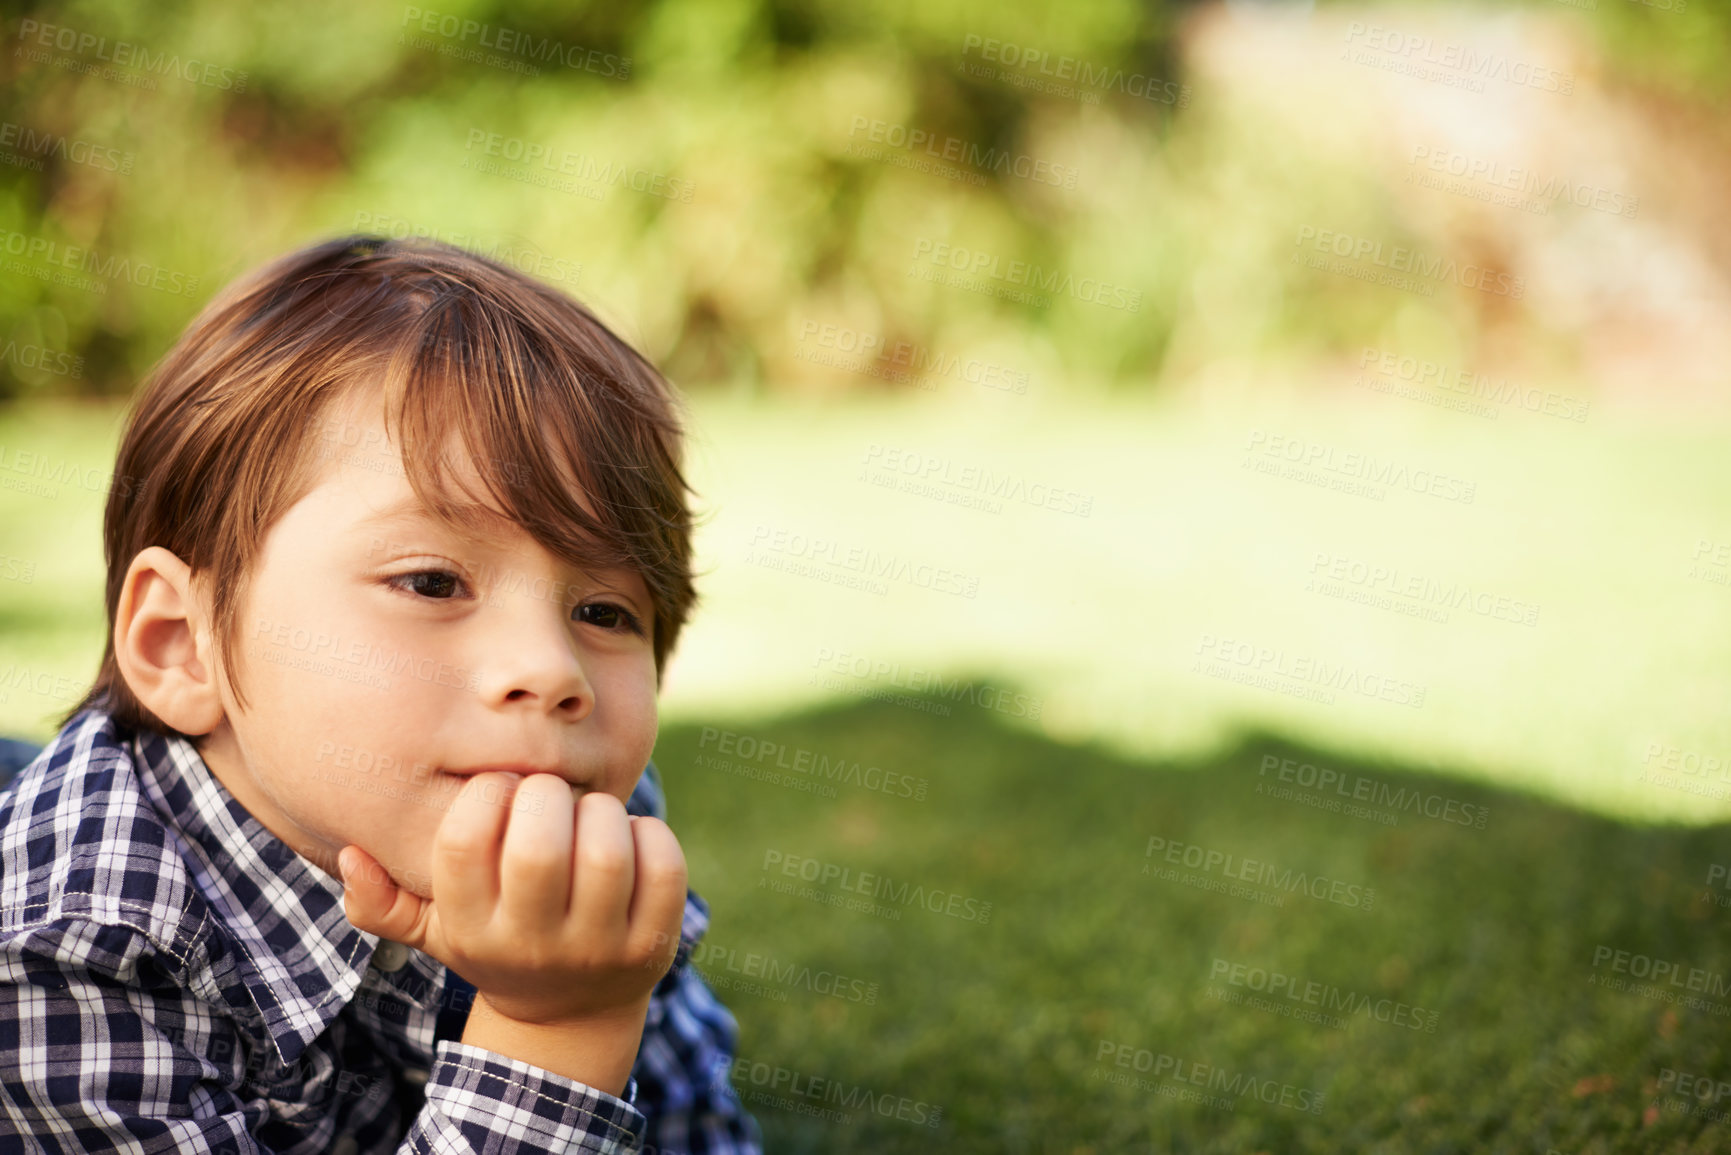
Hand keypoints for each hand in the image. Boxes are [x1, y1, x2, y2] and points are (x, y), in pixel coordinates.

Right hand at [336, 772, 688, 1028]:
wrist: (571, 1013)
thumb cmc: (498, 941)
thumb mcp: (436, 930)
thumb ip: (384, 901)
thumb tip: (349, 855)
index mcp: (471, 929)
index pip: (462, 845)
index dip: (483, 794)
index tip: (497, 789)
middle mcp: (532, 944)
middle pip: (540, 848)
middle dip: (545, 794)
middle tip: (547, 795)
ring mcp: (599, 948)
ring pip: (606, 850)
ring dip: (599, 808)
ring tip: (586, 813)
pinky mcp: (654, 943)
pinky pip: (662, 864)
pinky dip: (648, 831)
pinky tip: (629, 836)